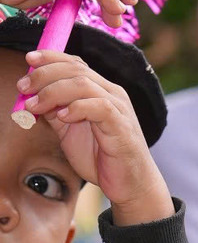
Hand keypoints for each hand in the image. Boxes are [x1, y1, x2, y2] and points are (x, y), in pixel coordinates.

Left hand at [18, 51, 171, 222]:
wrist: (129, 184)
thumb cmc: (101, 157)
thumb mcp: (69, 131)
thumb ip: (54, 112)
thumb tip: (30, 98)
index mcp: (101, 91)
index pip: (76, 63)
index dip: (51, 58)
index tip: (29, 60)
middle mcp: (112, 93)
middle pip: (76, 69)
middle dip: (44, 75)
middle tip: (23, 87)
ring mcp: (119, 108)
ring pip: (84, 84)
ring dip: (53, 92)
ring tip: (35, 106)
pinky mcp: (122, 126)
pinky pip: (99, 107)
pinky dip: (77, 108)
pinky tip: (62, 117)